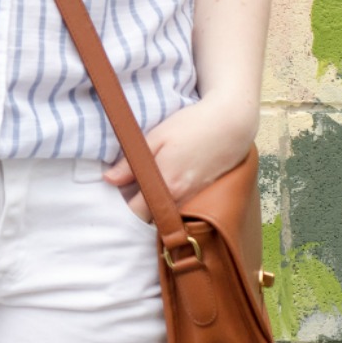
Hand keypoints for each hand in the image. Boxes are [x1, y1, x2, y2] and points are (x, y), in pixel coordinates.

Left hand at [103, 96, 255, 221]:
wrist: (232, 123)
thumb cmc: (193, 125)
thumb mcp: (157, 136)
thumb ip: (132, 162)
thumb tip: (109, 179)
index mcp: (165, 184)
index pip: (135, 213)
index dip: (122, 206)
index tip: (118, 192)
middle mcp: (181, 199)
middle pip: (151, 219)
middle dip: (139, 209)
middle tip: (131, 188)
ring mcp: (195, 200)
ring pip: (167, 216)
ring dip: (156, 207)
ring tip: (150, 186)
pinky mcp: (205, 197)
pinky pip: (182, 210)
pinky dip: (172, 203)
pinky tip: (170, 185)